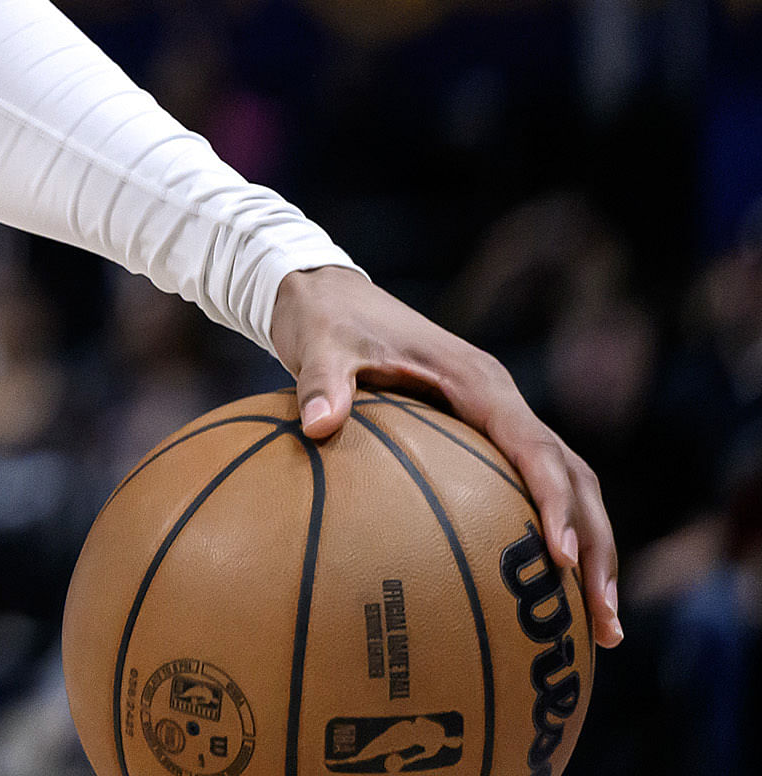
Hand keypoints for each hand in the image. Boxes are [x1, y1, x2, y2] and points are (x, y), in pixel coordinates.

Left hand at [272, 261, 621, 646]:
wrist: (325, 292)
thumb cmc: (325, 320)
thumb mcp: (318, 343)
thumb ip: (321, 382)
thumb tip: (317, 427)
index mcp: (478, 382)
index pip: (535, 448)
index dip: (556, 502)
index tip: (559, 556)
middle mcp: (502, 402)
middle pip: (574, 478)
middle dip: (595, 546)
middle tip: (604, 621)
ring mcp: (498, 420)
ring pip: (566, 488)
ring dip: (588, 550)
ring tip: (601, 629)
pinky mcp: (483, 437)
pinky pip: (528, 489)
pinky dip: (549, 535)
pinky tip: (541, 592)